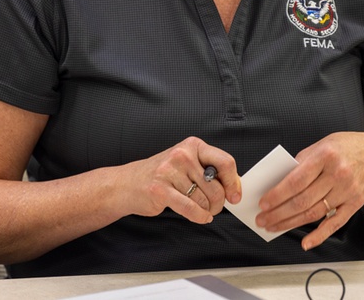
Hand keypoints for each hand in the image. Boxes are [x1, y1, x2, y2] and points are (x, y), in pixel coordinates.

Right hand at [119, 136, 240, 224]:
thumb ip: (211, 171)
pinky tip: (200, 217)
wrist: (128, 183)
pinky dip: (199, 217)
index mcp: (192, 145)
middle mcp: (182, 154)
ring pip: (204, 200)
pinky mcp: (160, 189)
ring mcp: (169, 171)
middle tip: (213, 207)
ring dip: (206, 211)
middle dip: (218, 203)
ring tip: (199, 209)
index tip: (234, 196)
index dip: (233, 183)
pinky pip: (191, 208)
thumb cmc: (161, 175)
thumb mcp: (187, 164)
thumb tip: (235, 187)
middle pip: (216, 186)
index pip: (225, 162)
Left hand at [254, 132, 363, 249]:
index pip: (296, 180)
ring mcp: (348, 191)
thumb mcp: (321, 145)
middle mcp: (338, 174)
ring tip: (273, 227)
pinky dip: (319, 235)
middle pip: (303, 200)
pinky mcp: (354, 204)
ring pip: (314, 212)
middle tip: (262, 220)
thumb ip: (301, 163)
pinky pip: (335, 223)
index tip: (263, 204)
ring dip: (290, 223)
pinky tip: (305, 243)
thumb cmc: (344, 148)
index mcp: (325, 155)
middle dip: (279, 212)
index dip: (277, 194)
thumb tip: (278, 183)